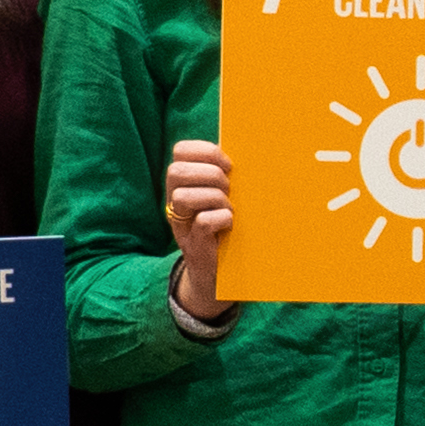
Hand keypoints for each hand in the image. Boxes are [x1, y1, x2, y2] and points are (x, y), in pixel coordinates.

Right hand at [164, 140, 233, 320]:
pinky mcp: (194, 246)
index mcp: (183, 184)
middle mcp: (175, 202)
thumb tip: (250, 150)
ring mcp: (182, 225)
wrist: (218, 275)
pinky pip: (202, 222)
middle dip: (209, 174)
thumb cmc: (225, 227)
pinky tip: (230, 222)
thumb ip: (225, 175)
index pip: (180, 151)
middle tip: (229, 188)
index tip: (228, 163)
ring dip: (214, 198)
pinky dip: (220, 218)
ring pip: (183, 196)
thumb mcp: (222, 197)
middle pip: (176, 171)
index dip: (205, 151)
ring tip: (229, 208)